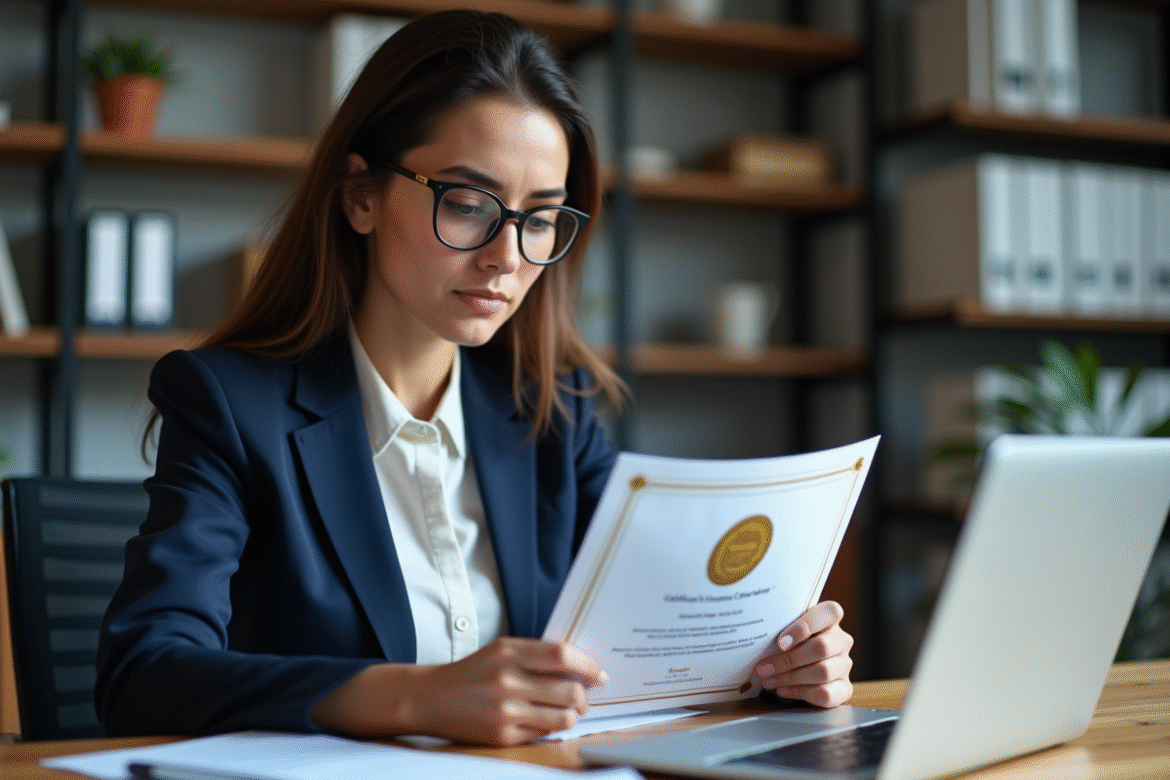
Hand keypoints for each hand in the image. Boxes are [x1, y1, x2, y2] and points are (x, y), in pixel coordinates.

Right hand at [312, 637, 607, 745]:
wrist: (430, 698)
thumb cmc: (472, 672)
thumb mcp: (500, 650)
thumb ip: (536, 654)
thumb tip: (580, 667)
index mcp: (508, 652)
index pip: (562, 655)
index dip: (588, 665)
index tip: (600, 674)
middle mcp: (507, 680)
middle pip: (569, 690)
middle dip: (585, 696)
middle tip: (584, 696)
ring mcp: (504, 711)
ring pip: (563, 717)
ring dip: (573, 715)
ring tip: (568, 710)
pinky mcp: (502, 736)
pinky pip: (544, 734)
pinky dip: (551, 727)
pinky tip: (544, 720)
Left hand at [754, 601, 852, 707]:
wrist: (797, 667)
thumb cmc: (788, 643)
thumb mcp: (786, 630)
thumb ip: (780, 628)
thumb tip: (757, 637)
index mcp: (831, 618)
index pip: (829, 613)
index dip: (805, 626)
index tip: (780, 642)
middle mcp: (842, 640)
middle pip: (822, 647)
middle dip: (788, 660)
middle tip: (764, 668)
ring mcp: (845, 664)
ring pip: (823, 672)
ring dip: (790, 678)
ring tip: (768, 680)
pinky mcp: (844, 688)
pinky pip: (826, 694)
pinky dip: (800, 692)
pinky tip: (783, 690)